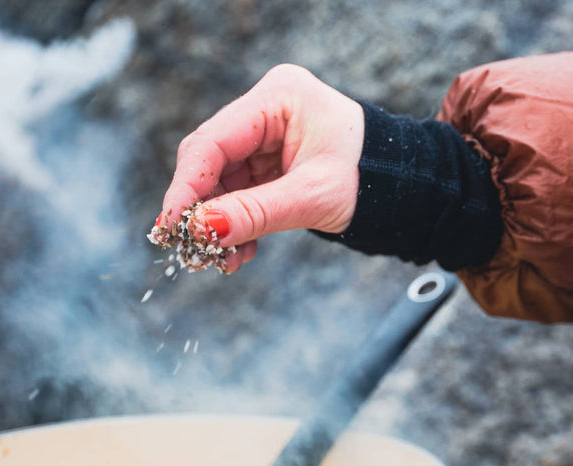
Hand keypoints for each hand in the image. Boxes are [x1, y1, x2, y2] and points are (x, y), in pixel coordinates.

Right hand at [156, 64, 364, 272]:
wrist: (402, 188)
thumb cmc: (370, 180)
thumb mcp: (313, 197)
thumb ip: (256, 213)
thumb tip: (202, 231)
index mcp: (278, 98)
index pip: (213, 141)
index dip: (187, 185)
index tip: (171, 226)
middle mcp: (267, 109)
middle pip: (212, 161)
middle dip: (204, 210)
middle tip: (193, 251)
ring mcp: (267, 136)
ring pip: (223, 183)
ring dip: (221, 225)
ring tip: (223, 261)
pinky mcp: (270, 161)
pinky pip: (241, 193)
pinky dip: (238, 224)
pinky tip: (240, 254)